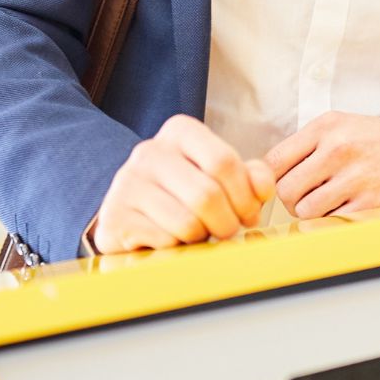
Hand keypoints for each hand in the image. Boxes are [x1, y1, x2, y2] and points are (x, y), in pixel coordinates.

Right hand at [91, 115, 276, 251]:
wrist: (130, 214)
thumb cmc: (184, 194)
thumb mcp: (219, 178)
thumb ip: (249, 177)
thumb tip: (263, 187)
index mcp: (180, 131)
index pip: (224, 162)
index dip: (245, 196)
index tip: (248, 213)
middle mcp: (150, 151)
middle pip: (207, 195)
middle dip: (227, 223)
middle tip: (227, 230)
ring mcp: (128, 183)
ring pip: (187, 223)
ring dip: (202, 237)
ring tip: (197, 233)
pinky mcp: (115, 216)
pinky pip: (165, 241)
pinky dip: (177, 248)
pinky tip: (171, 239)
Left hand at [265, 111, 379, 218]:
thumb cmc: (376, 141)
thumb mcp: (340, 126)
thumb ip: (305, 145)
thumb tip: (266, 175)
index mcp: (326, 127)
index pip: (274, 161)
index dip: (269, 179)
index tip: (279, 184)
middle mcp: (338, 149)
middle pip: (285, 190)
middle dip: (290, 200)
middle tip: (304, 197)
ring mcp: (355, 177)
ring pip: (305, 210)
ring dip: (311, 213)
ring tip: (325, 202)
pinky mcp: (371, 202)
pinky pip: (331, 221)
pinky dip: (332, 220)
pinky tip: (344, 207)